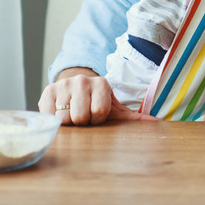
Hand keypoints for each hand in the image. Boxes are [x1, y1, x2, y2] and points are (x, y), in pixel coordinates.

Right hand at [38, 68, 159, 124]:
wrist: (73, 89)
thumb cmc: (96, 103)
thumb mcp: (115, 110)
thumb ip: (134, 118)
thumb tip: (158, 124)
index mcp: (101, 83)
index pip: (99, 113)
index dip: (98, 119)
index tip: (97, 114)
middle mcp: (81, 80)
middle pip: (80, 117)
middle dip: (82, 121)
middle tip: (83, 114)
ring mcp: (63, 85)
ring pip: (64, 118)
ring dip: (68, 121)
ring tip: (72, 112)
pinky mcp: (46, 91)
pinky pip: (48, 115)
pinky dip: (53, 119)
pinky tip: (59, 112)